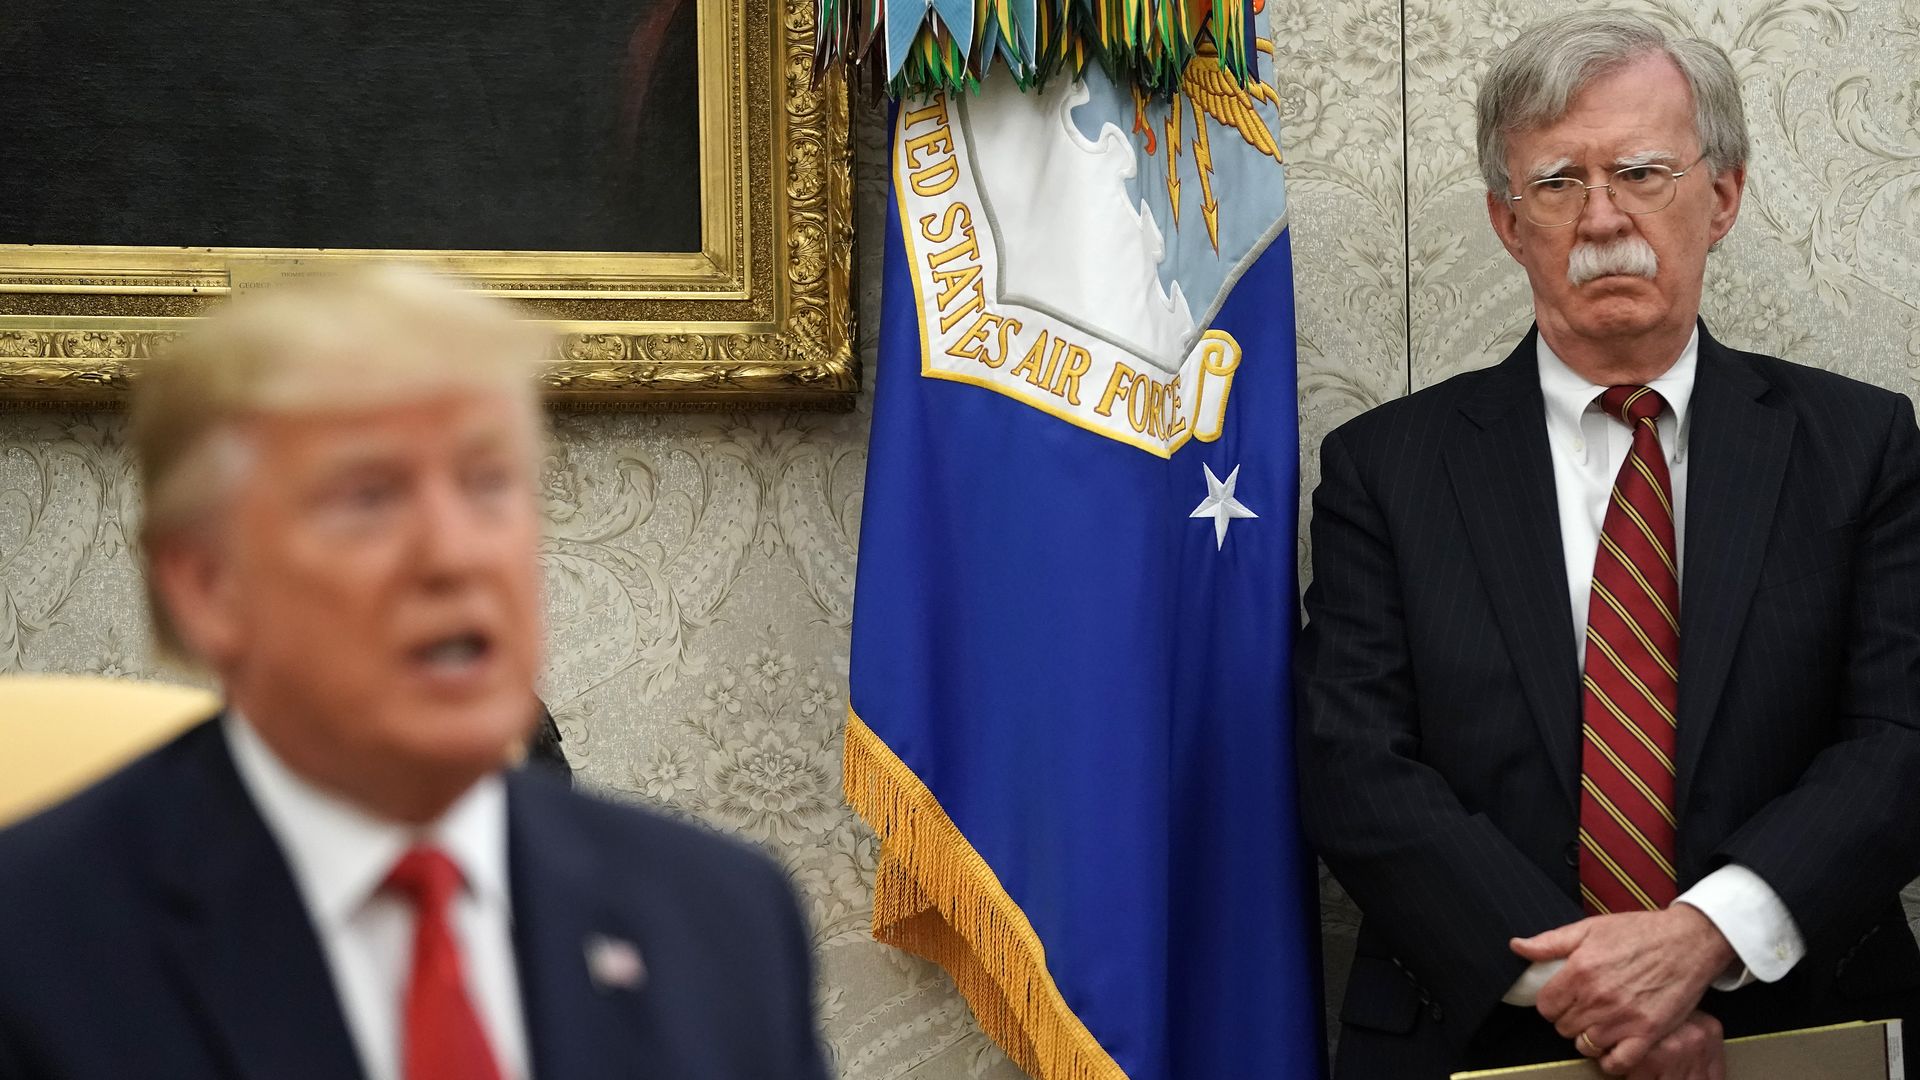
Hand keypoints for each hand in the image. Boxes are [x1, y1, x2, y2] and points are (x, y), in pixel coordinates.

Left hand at [1511, 905, 1733, 1072]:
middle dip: (1569, 1019)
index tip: (1563, 999)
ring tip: (1599, 1024)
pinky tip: (1614, 1045)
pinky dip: (1611, 1059)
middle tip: (1584, 1008)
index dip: (1552, 1003)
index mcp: (1580, 970)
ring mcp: (1623, 1018)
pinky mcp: (1648, 1033)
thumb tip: (1517, 946)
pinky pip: (1618, 1062)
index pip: (1545, 1006)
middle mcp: (1598, 997)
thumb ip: (1550, 942)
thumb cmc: (1640, 932)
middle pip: (1563, 1027)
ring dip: (1588, 1038)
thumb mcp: (1590, 928)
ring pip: (1585, 1045)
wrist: (1688, 941)